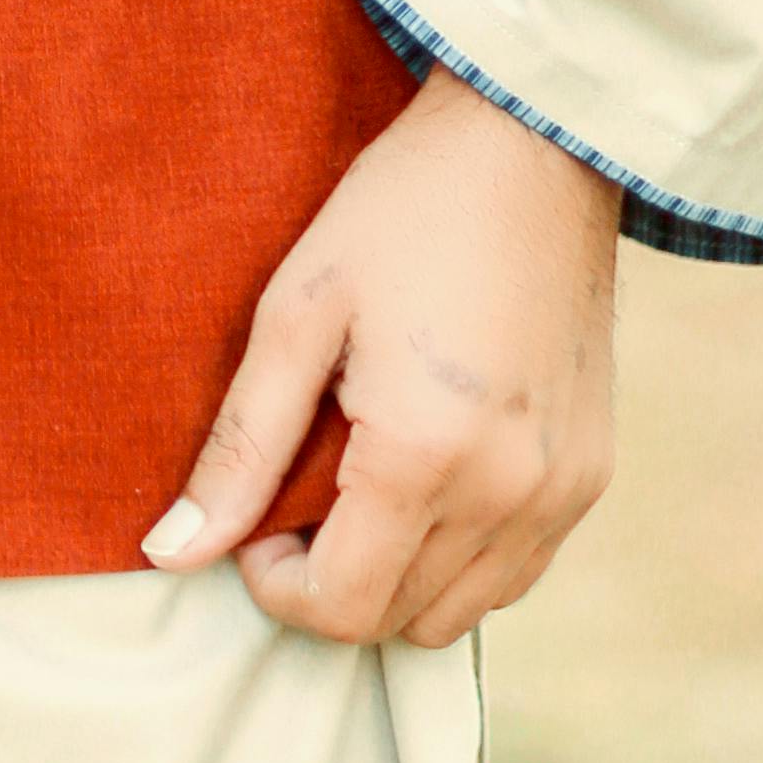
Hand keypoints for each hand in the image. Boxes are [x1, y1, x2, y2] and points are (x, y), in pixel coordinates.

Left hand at [140, 69, 618, 646]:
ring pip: (461, 613)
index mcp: (425, 456)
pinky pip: (517, 573)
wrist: (532, 141)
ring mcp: (562, 492)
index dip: (275, 586)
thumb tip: (170, 553)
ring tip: (360, 486)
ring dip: (396, 579)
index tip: (253, 522)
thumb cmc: (402, 209)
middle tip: (298, 497)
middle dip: (330, 582)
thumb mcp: (297, 312)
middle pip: (399, 621)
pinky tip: (426, 479)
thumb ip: (239, 448)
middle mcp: (508, 495)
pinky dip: (461, 560)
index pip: (341, 608)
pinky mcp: (592, 474)